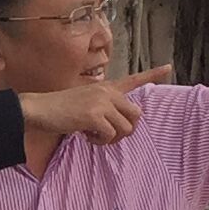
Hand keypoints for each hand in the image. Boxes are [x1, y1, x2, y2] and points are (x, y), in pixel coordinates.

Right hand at [17, 67, 173, 145]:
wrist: (39, 109)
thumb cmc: (60, 108)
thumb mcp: (85, 101)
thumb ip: (103, 107)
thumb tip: (117, 125)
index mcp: (106, 87)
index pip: (134, 79)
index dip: (153, 74)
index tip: (169, 67)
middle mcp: (107, 92)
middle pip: (136, 114)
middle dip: (126, 129)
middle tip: (108, 135)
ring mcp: (102, 102)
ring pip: (125, 128)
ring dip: (112, 138)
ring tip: (94, 136)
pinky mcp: (95, 115)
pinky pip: (110, 135)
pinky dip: (100, 142)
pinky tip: (86, 136)